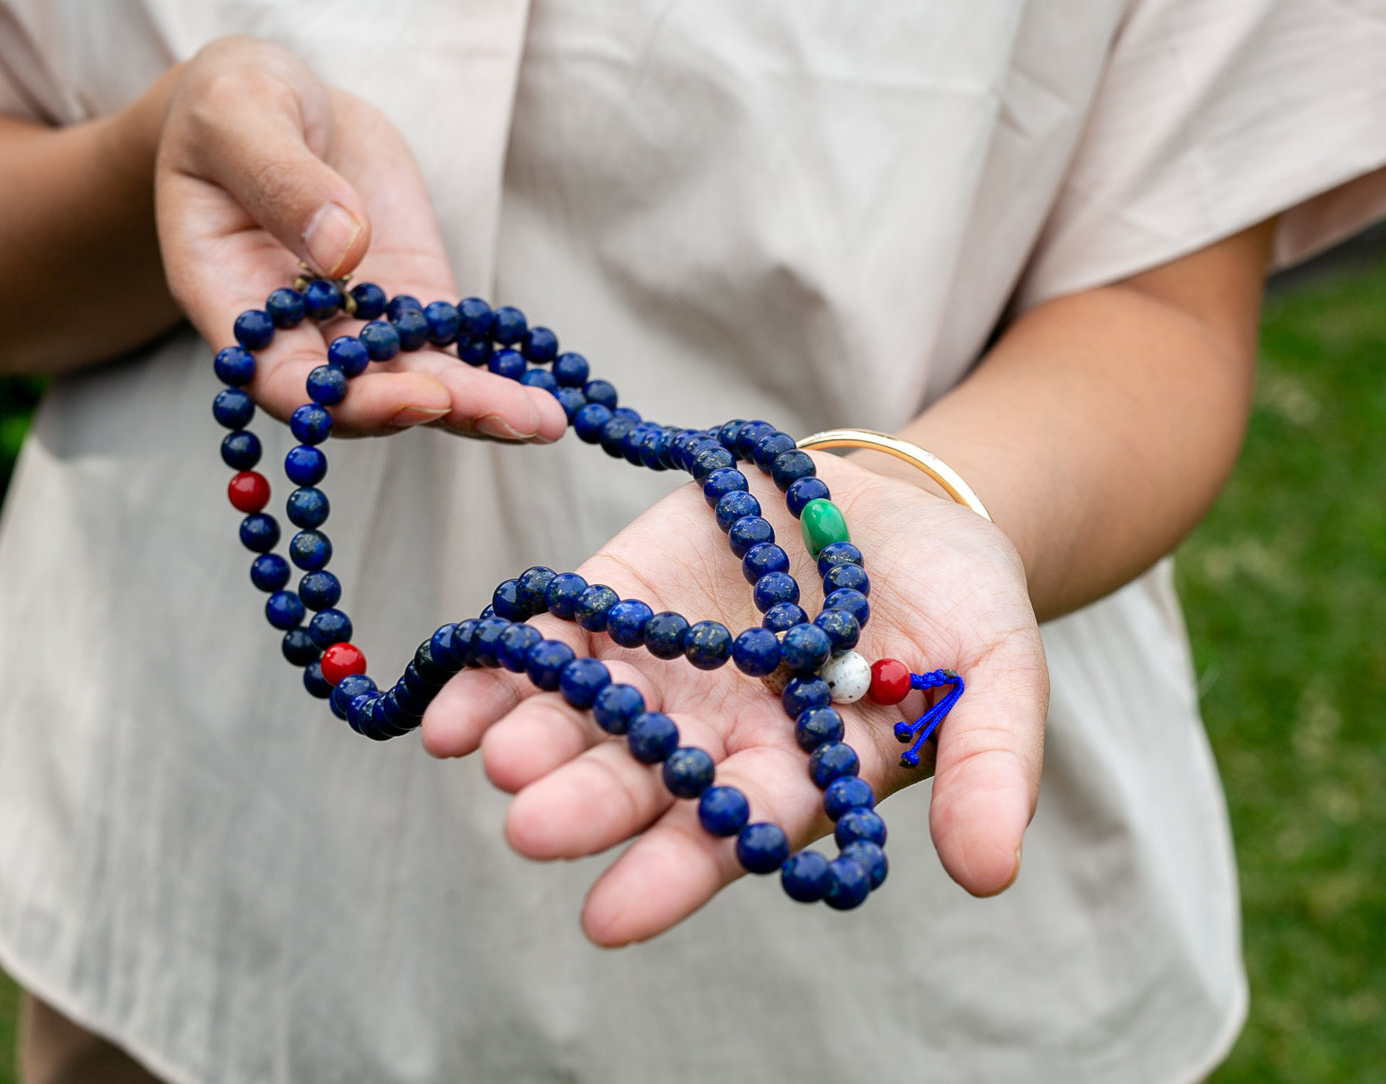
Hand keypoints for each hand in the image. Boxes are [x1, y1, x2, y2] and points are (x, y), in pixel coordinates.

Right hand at [154, 37, 564, 440]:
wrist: (273, 106)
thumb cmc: (230, 109)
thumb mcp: (238, 120)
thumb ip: (283, 183)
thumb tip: (344, 248)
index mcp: (235, 305)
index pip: (287, 383)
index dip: (351, 402)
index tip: (421, 396)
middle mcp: (300, 336)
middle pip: (368, 398)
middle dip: (444, 410)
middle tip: (516, 419)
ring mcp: (362, 326)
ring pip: (421, 382)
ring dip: (485, 405)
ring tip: (549, 418)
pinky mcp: (413, 302)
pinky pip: (455, 348)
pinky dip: (499, 370)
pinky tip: (550, 390)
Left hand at [421, 454, 1047, 944]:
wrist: (906, 511)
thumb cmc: (960, 607)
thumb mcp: (997, 677)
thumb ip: (988, 767)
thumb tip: (988, 875)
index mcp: (795, 772)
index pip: (730, 835)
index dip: (673, 873)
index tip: (608, 917)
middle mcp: (713, 734)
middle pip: (640, 781)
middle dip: (586, 802)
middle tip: (529, 825)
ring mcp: (661, 664)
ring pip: (585, 712)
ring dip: (531, 736)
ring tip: (486, 754)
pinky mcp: (624, 589)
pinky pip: (556, 631)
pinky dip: (505, 662)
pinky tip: (451, 700)